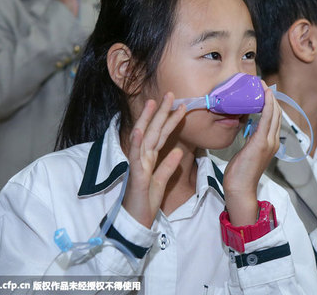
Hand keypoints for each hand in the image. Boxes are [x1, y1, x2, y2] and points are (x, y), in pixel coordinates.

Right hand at [122, 94, 186, 227]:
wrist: (135, 223)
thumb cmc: (145, 203)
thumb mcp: (161, 183)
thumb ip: (168, 167)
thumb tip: (177, 151)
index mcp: (149, 159)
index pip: (161, 135)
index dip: (170, 120)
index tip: (181, 106)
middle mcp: (142, 158)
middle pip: (152, 131)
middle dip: (161, 112)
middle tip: (170, 94)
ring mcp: (137, 165)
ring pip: (143, 138)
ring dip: (148, 120)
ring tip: (154, 103)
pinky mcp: (135, 176)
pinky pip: (136, 157)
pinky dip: (136, 143)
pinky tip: (139, 131)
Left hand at [223, 85, 281, 225]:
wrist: (240, 188)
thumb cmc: (241, 172)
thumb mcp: (247, 151)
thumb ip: (251, 139)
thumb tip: (248, 126)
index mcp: (271, 143)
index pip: (274, 118)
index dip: (271, 102)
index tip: (263, 90)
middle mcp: (273, 141)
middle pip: (276, 113)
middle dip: (270, 96)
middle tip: (262, 82)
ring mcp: (269, 142)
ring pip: (273, 114)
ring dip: (269, 97)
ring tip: (262, 84)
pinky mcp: (261, 143)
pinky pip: (266, 120)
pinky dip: (267, 106)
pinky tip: (265, 96)